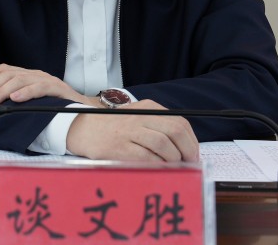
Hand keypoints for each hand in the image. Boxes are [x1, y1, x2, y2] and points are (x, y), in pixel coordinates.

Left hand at [0, 63, 95, 105]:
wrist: (82, 109)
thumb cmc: (54, 107)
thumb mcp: (32, 101)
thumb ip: (16, 100)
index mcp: (28, 75)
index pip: (4, 69)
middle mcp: (35, 74)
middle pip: (8, 74)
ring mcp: (46, 79)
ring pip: (20, 79)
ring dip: (3, 90)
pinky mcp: (57, 88)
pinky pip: (39, 87)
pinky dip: (26, 92)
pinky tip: (15, 99)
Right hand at [66, 99, 198, 162]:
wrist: (84, 128)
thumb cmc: (115, 127)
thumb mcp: (137, 116)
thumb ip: (158, 125)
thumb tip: (185, 146)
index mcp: (148, 108)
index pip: (180, 122)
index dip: (191, 141)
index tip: (194, 155)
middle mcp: (141, 116)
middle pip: (175, 132)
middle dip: (188, 151)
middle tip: (189, 164)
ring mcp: (130, 131)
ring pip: (164, 145)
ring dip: (173, 160)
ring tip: (172, 168)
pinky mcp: (120, 147)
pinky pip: (148, 158)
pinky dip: (158, 166)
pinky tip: (157, 169)